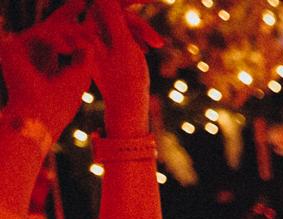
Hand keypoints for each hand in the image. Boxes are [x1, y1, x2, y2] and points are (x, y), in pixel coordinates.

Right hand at [0, 3, 94, 138]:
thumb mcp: (80, 71)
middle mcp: (33, 49)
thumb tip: (91, 32)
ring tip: (79, 46)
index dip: (78, 22)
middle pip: (52, 24)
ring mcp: (21, 47)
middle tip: (84, 0)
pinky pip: (39, 34)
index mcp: (49, 57)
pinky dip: (55, 40)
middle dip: (69, 12)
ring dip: (69, 34)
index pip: (63, 35)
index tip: (91, 11)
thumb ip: (85, 51)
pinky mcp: (11, 46)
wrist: (42, 116)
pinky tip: (67, 49)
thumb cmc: (63, 100)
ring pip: (49, 28)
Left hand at [85, 0, 163, 135]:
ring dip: (140, 33)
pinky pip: (122, 34)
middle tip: (158, 42)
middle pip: (116, 13)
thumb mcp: (123, 45)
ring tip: (154, 51)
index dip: (130, 0)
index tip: (154, 1)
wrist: (126, 107)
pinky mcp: (105, 48)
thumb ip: (113, 15)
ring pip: (122, 24)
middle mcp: (88, 32)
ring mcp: (96, 40)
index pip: (108, 3)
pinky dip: (136, 39)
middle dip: (138, 24)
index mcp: (88, 29)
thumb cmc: (126, 80)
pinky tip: (145, 51)